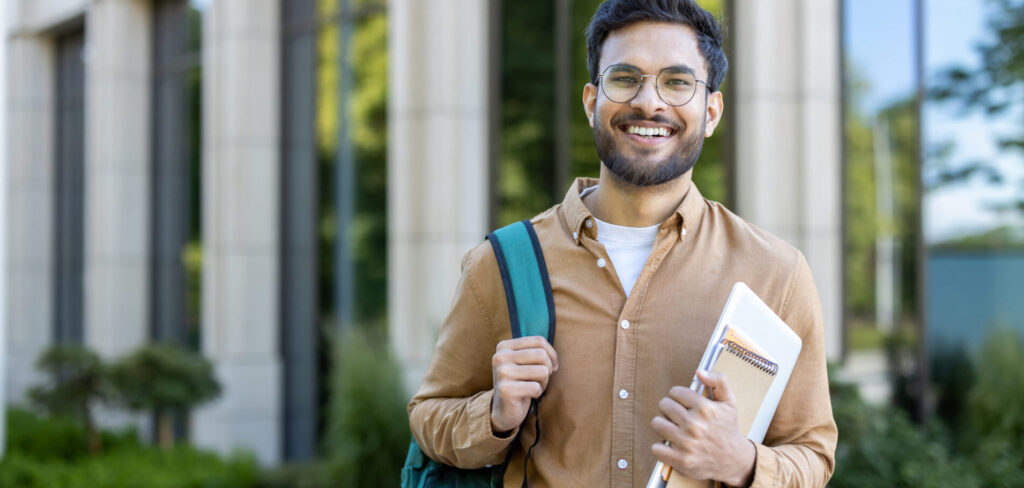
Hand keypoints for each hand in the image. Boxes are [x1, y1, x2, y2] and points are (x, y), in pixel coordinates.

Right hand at [490, 336, 558, 433]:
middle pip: (542, 355)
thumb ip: (536, 352)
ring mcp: (502, 373)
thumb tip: (553, 356)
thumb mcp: (524, 363)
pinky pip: (536, 387)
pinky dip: (537, 393)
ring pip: (542, 371)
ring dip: (543, 382)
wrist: (503, 410)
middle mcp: (500, 357)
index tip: (551, 366)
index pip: (539, 341)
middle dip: (547, 369)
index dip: (551, 354)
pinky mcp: (505, 390)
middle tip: (541, 379)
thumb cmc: (519, 383)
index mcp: (504, 346)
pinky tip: (527, 395)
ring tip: (533, 386)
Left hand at [651, 370, 755, 486]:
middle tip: (677, 415)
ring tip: (673, 428)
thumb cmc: (728, 428)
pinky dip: (661, 447)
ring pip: (657, 423)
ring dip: (663, 425)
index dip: (677, 396)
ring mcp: (687, 444)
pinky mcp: (681, 460)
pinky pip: (656, 448)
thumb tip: (700, 371)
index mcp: (705, 409)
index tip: (683, 402)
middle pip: (664, 405)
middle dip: (669, 408)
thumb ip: (719, 381)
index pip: (675, 392)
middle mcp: (695, 425)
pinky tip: (671, 445)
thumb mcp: (729, 402)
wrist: (734, 460)